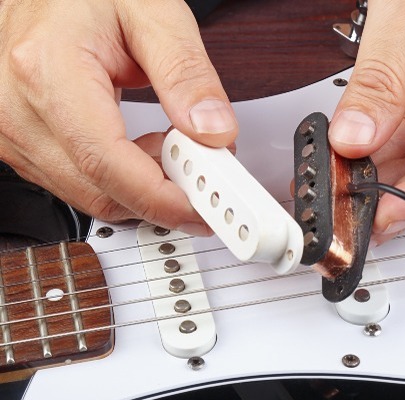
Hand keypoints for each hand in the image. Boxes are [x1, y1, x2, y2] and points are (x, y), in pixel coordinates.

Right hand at [0, 0, 237, 234]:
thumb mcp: (154, 14)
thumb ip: (187, 74)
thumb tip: (214, 131)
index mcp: (47, 68)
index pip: (105, 161)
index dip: (159, 196)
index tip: (202, 206)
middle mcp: (18, 107)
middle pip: (97, 190)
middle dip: (162, 196)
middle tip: (208, 175)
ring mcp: (12, 130)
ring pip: (87, 195)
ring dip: (143, 187)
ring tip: (175, 145)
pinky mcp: (19, 141)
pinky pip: (75, 183)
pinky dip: (120, 179)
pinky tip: (143, 148)